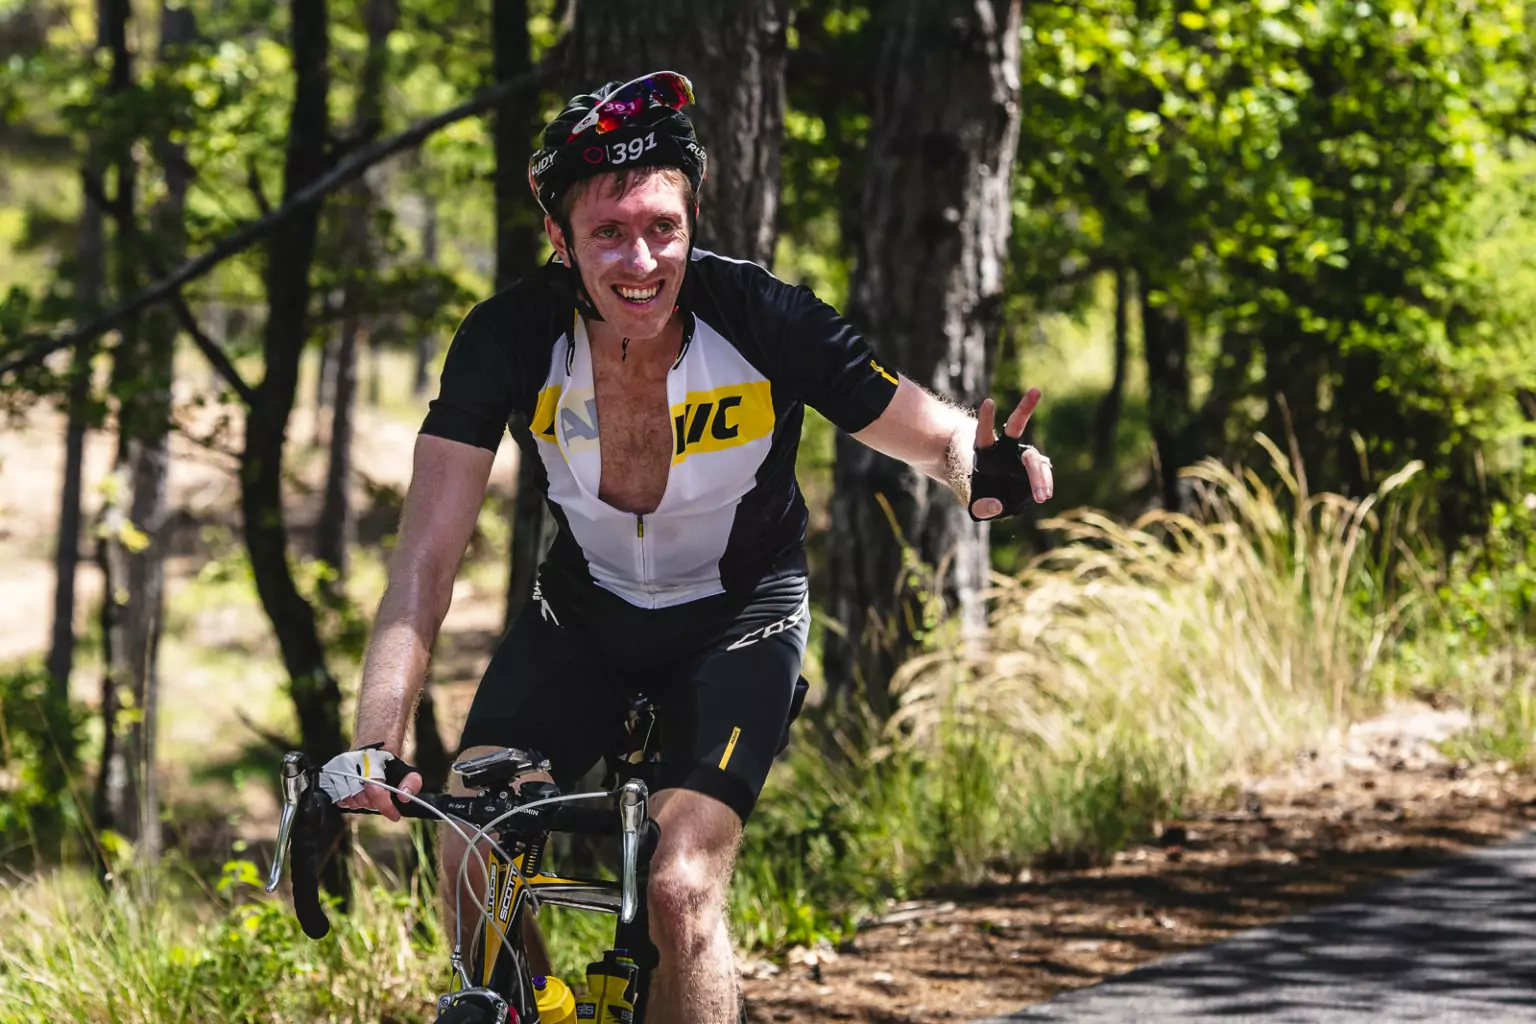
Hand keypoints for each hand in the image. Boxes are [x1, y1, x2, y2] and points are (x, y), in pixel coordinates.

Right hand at [327, 748, 422, 822]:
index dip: (386, 806)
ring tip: (368, 795)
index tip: (395, 815)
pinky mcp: (327, 777)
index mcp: (370, 762)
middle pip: (362, 799)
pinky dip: (348, 802)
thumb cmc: (386, 764)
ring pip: (349, 801)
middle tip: (380, 800)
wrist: (368, 752)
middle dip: (373, 804)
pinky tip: (357, 795)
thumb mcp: (404, 770)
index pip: (375, 791)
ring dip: (361, 803)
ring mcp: (337, 771)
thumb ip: (412, 783)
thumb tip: (404, 798)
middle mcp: (350, 765)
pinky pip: (337, 799)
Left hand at [970, 387, 1053, 519]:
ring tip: (1043, 496)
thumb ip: (981, 506)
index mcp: (984, 451)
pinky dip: (1044, 483)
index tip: (989, 402)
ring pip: (1033, 456)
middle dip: (1024, 408)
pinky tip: (1044, 495)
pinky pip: (1041, 473)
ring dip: (1040, 474)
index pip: (984, 432)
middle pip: (1015, 427)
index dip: (986, 419)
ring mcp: (1019, 458)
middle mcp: (1003, 449)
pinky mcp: (1031, 469)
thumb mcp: (972, 503)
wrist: (987, 492)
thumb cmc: (975, 491)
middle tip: (1036, 390)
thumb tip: (997, 506)